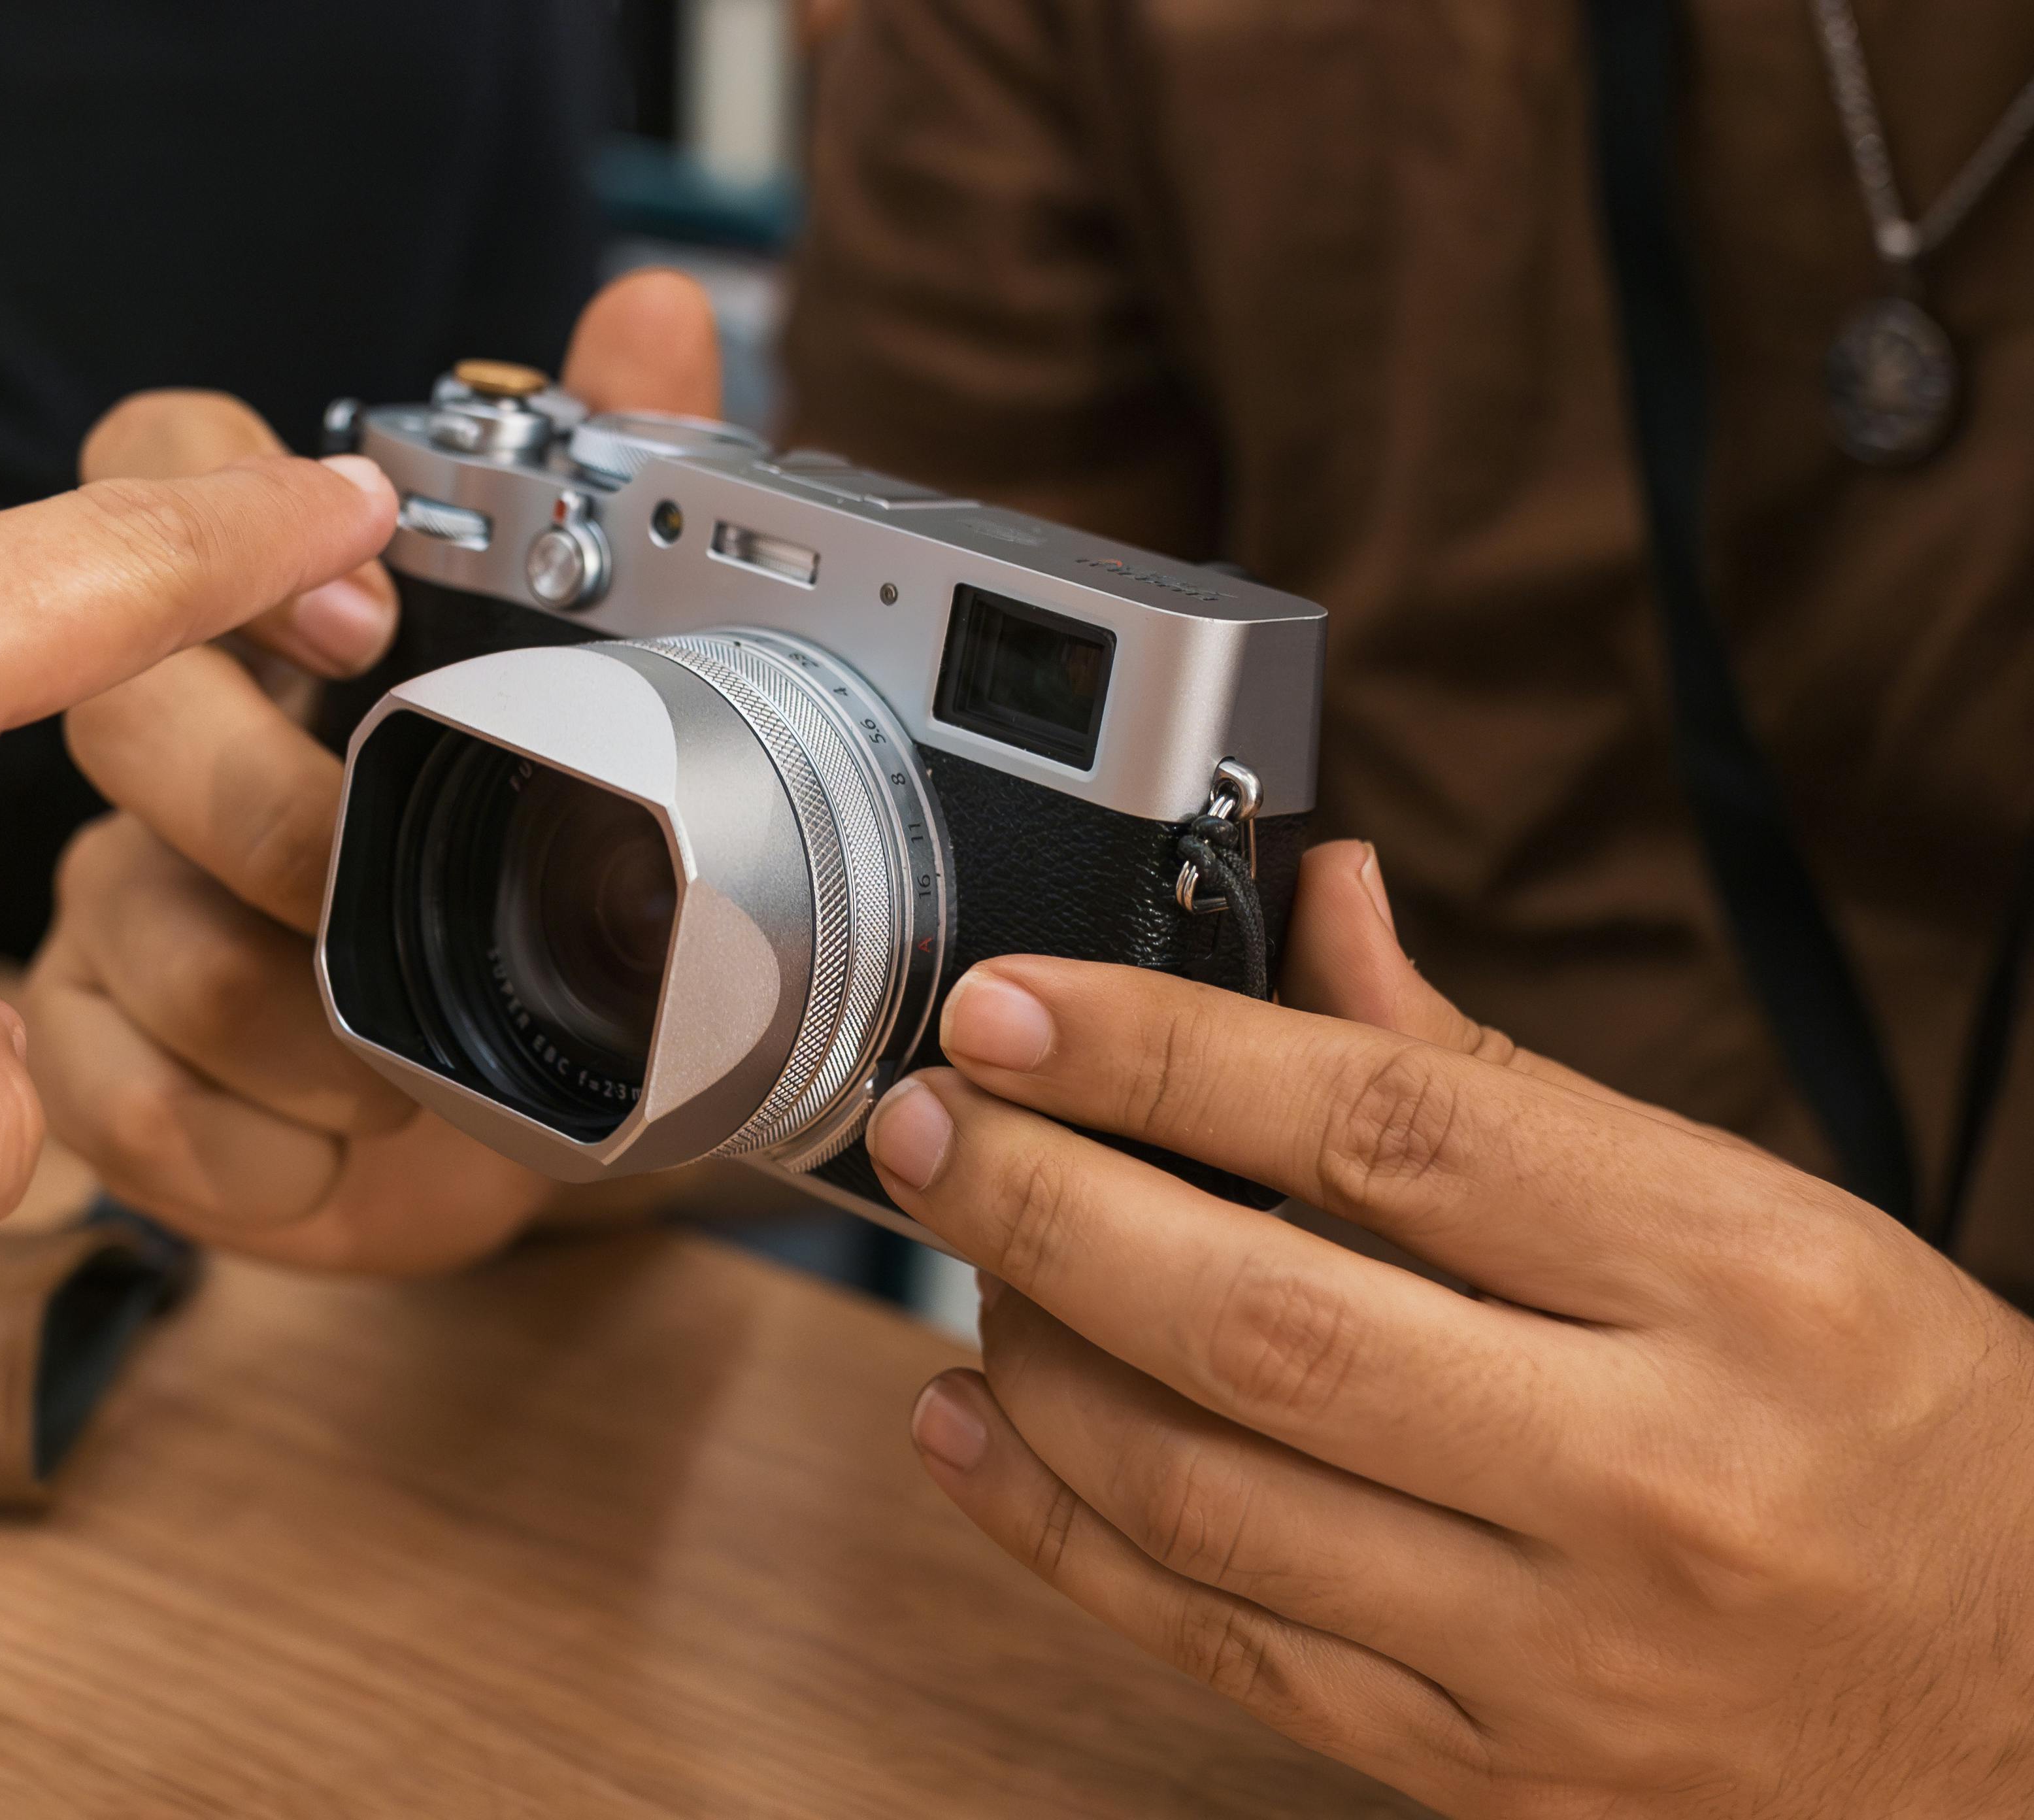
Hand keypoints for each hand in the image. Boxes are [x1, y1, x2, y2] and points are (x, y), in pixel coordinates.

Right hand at [26, 270, 724, 1271]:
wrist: (515, 1115)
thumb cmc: (536, 875)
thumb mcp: (604, 703)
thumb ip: (622, 488)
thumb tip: (655, 305)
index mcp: (278, 623)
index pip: (152, 472)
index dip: (226, 524)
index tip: (366, 620)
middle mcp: (170, 738)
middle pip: (126, 718)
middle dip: (272, 825)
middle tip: (388, 902)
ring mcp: (113, 895)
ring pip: (138, 929)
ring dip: (294, 1026)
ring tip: (409, 1077)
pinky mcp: (93, 1049)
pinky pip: (115, 1096)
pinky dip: (246, 1150)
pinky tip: (329, 1157)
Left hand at [868, 841, 2033, 1817]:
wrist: (2028, 1708)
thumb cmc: (1893, 1427)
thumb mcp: (1751, 1213)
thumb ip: (1499, 1075)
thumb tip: (1320, 908)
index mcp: (1738, 1281)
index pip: (1391, 1132)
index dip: (1168, 1052)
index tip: (1019, 1006)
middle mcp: (1651, 1474)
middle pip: (1266, 1319)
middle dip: (1049, 1205)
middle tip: (934, 1127)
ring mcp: (1561, 1650)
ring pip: (1208, 1494)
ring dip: (1035, 1358)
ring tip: (964, 1256)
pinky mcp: (1487, 1770)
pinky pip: (1218, 1642)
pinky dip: (1058, 1530)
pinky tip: (972, 1429)